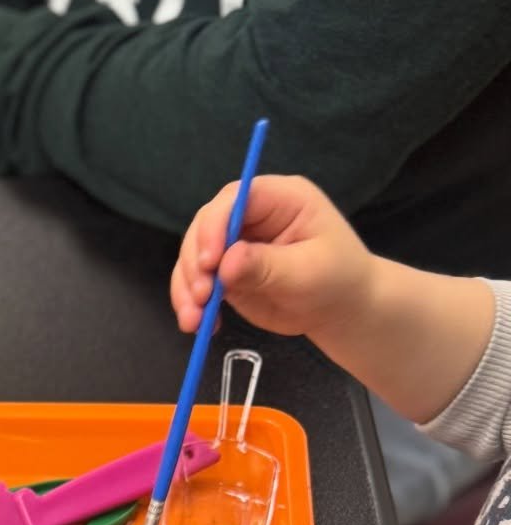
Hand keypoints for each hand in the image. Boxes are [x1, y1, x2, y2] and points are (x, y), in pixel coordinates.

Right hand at [169, 174, 375, 344]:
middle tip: (200, 297)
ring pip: (193, 255)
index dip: (215, 226)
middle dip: (194, 261)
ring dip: (186, 287)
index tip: (209, 262)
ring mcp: (235, 244)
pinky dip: (191, 304)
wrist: (339, 310)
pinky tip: (199, 325)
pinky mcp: (225, 272)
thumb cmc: (336, 281)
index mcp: (280, 199)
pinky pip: (197, 282)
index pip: (236, 199)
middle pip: (206, 225)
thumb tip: (226, 263)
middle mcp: (252, 216)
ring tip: (193, 320)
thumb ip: (266, 266)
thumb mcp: (307, 273)